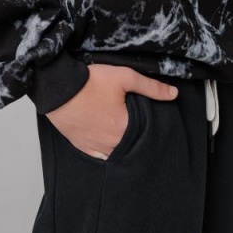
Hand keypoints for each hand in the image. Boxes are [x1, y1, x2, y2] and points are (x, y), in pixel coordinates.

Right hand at [45, 65, 177, 159]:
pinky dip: (104, 150)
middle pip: (130, 145)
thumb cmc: (90, 82)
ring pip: (115, 153)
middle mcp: (111, 143)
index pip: (145, 134)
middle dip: (134, 137)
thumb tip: (174, 94)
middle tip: (133, 125)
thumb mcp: (124, 77)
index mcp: (124, 128)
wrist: (58, 87)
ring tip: (121, 132)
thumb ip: (151, 87)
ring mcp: (95, 147)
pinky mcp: (82, 146)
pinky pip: (98, 156)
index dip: (148, 127)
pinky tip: (107, 142)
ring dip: (120, 146)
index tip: (146, 120)